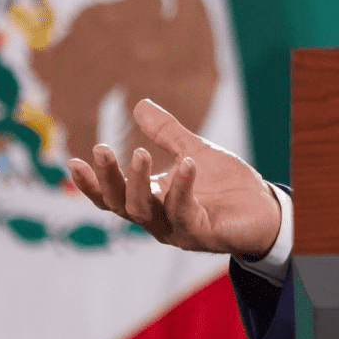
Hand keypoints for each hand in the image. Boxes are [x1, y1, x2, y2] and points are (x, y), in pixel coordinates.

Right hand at [68, 99, 281, 257]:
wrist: (265, 208)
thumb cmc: (227, 185)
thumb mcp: (194, 151)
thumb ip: (167, 133)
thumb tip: (139, 105)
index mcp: (152, 200)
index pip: (112, 197)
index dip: (91, 183)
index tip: (73, 161)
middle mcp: (158, 219)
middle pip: (120, 204)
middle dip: (108, 178)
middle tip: (101, 148)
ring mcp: (177, 229)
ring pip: (144, 211)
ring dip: (138, 182)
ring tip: (139, 152)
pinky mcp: (201, 233)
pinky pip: (184, 211)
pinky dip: (182, 186)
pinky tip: (187, 163)